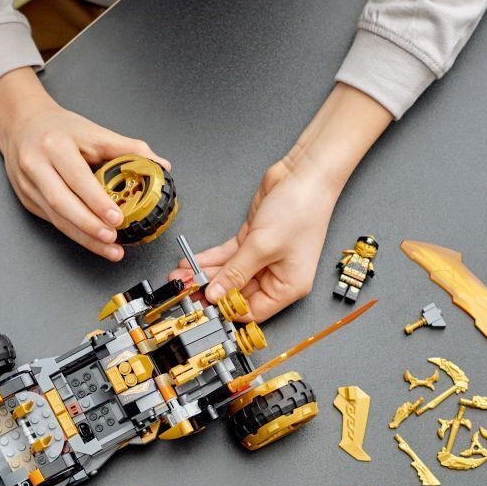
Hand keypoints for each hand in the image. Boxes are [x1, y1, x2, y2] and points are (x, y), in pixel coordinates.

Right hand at [0, 67, 169, 260]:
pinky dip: (75, 234)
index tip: (116, 218)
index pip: (77, 177)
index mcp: (55, 145)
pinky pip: (53, 221)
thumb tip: (161, 165)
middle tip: (113, 238)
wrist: (19, 123)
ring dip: (84, 238)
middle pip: (62, 202)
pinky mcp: (28, 199)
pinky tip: (93, 242)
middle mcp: (36, 165)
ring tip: (109, 248)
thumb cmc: (58, 127)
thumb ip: (128, 148)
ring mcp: (28, 185)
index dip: (96, 201)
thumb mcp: (93, 130)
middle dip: (89, 226)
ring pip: (56, 218)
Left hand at [171, 83, 391, 320]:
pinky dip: (210, 260)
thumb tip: (216, 294)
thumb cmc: (301, 209)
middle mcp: (276, 275)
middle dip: (210, 291)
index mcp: (288, 286)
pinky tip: (192, 263)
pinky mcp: (252, 242)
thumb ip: (236, 272)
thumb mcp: (263, 246)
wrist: (304, 175)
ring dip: (205, 275)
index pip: (253, 310)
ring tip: (181, 277)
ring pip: (228, 274)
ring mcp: (263, 259)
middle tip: (185, 291)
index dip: (227, 309)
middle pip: (237, 292)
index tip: (204, 305)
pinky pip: (227, 258)